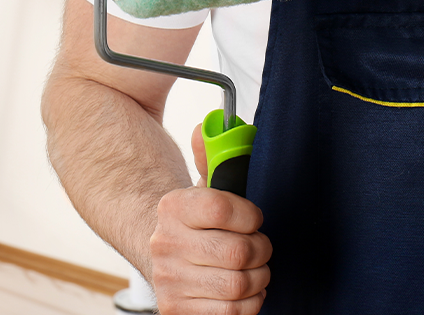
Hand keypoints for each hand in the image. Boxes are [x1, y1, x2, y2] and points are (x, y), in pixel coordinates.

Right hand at [147, 125, 272, 313]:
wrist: (163, 256)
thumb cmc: (196, 224)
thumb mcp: (205, 187)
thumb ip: (213, 156)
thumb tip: (207, 127)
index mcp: (172, 207)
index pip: (223, 208)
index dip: (250, 215)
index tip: (252, 218)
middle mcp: (165, 244)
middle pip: (238, 252)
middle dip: (260, 249)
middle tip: (259, 246)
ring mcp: (170, 280)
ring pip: (239, 284)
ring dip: (258, 277)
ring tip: (251, 268)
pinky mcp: (177, 310)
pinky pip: (233, 312)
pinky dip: (249, 303)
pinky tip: (241, 290)